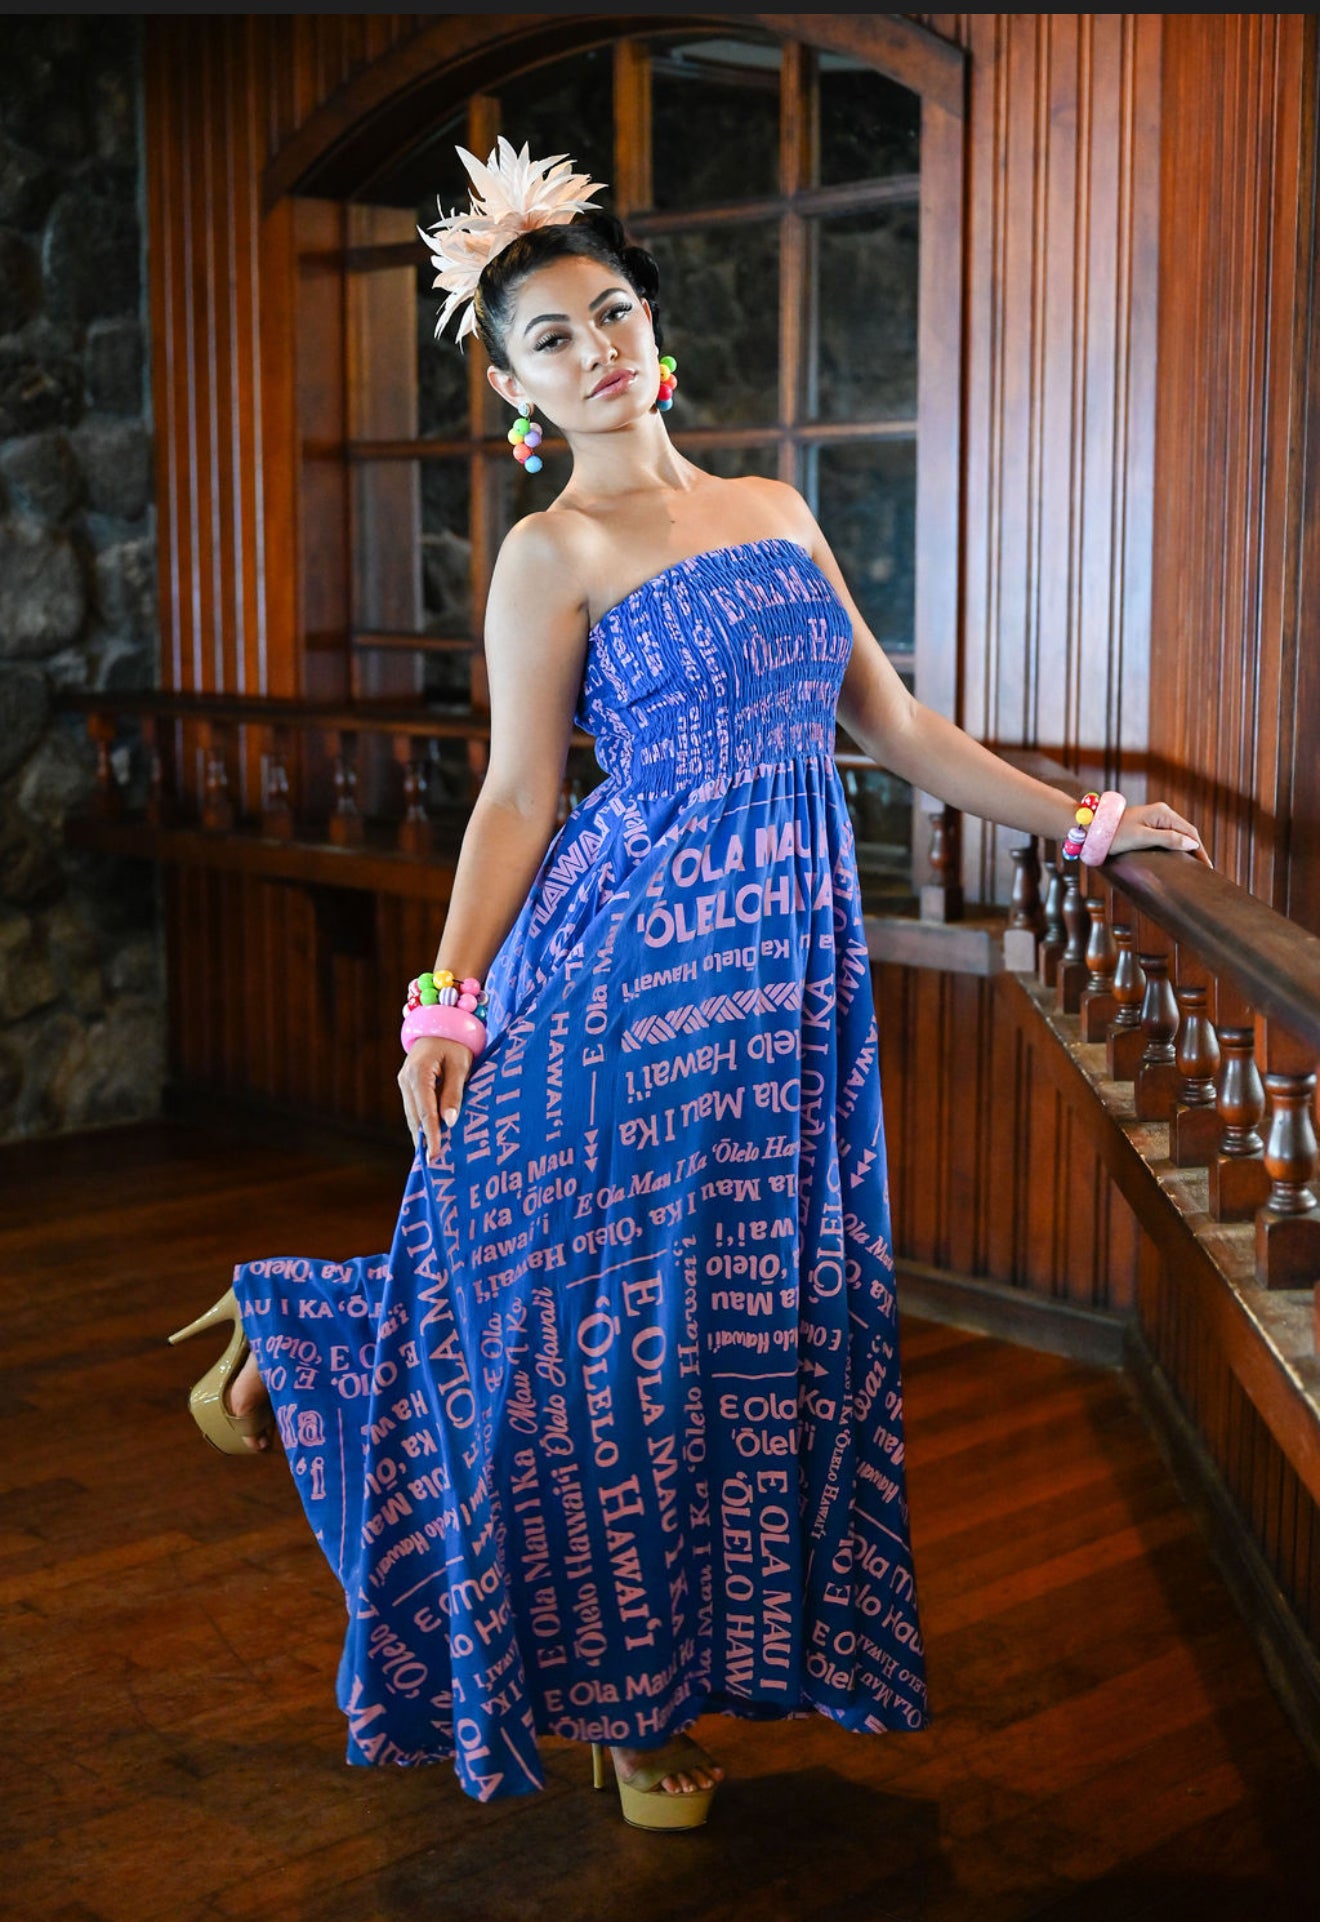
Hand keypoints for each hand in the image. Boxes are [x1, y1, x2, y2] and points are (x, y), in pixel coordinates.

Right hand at [398, 1036, 474, 1163]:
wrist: (441, 1023)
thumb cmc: (456, 1043)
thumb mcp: (460, 1065)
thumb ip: (454, 1093)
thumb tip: (449, 1122)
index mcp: (419, 1072)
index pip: (426, 1110)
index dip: (431, 1134)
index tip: (435, 1154)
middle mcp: (406, 1079)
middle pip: (415, 1116)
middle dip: (424, 1139)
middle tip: (434, 1162)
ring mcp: (403, 1081)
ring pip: (411, 1114)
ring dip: (420, 1133)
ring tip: (431, 1155)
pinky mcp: (407, 1084)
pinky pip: (413, 1107)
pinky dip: (420, 1122)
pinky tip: (427, 1137)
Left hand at [1109, 800, 1211, 865]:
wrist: (1092, 827)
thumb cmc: (1115, 834)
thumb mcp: (1143, 838)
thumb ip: (1168, 839)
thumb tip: (1192, 844)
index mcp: (1163, 813)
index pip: (1190, 832)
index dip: (1200, 849)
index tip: (1207, 867)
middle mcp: (1162, 812)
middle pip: (1186, 832)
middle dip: (1196, 849)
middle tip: (1204, 869)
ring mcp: (1155, 817)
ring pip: (1178, 833)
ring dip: (1187, 847)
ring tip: (1195, 865)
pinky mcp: (1148, 824)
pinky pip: (1168, 835)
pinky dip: (1176, 845)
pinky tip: (1179, 856)